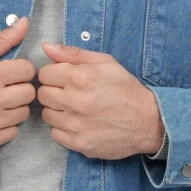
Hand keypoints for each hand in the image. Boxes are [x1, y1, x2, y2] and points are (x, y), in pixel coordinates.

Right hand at [0, 16, 35, 150]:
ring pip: (23, 113)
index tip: (8, 72)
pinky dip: (5, 125)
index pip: (28, 70)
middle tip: (3, 87)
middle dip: (18, 88)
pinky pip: (13, 132)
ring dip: (13, 107)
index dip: (19, 69)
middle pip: (29, 93)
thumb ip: (3, 39)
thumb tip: (24, 21)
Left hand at [37, 43, 164, 159]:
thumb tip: (46, 47)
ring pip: (47, 115)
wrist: (148, 121)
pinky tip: (77, 123)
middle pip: (42, 94)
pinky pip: (55, 134)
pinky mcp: (79, 143)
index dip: (52, 74)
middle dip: (52, 91)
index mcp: (79, 78)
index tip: (62, 78)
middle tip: (67, 93)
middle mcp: (75, 101)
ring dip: (57, 110)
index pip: (44, 74)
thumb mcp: (104, 62)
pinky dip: (63, 128)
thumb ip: (72, 53)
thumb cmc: (125, 88)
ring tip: (73, 108)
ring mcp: (76, 125)